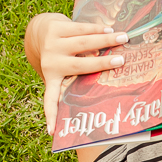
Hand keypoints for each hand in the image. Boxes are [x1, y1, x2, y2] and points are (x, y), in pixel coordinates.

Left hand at [24, 13, 129, 134]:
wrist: (38, 31)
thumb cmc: (59, 56)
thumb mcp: (61, 70)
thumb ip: (76, 78)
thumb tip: (106, 87)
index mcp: (51, 78)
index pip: (51, 100)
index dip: (52, 116)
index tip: (53, 133)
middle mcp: (51, 63)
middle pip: (81, 64)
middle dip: (102, 62)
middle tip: (121, 61)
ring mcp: (52, 44)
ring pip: (83, 42)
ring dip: (105, 39)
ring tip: (123, 38)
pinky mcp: (55, 28)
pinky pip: (80, 28)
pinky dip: (96, 29)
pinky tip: (109, 29)